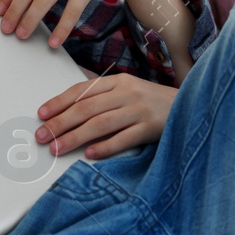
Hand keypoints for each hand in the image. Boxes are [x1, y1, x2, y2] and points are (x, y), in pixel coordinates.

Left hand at [35, 73, 176, 158]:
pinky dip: (105, 146)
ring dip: (75, 137)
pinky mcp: (151, 127)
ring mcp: (140, 110)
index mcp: (119, 81)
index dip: (59, 102)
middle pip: (87, 108)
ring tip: (57, 148)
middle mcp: (128, 93)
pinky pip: (123, 138)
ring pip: (100, 124)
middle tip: (43, 136)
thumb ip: (101, 95)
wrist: (191, 106)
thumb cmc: (153, 102)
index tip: (42, 114)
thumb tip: (68, 103)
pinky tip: (90, 154)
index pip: (82, 90)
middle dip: (60, 122)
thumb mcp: (128, 90)